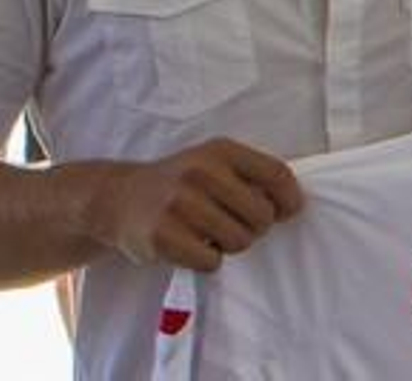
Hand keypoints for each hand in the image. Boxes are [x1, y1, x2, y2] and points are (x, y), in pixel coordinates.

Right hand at [89, 138, 302, 270]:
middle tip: (234, 224)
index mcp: (221, 150)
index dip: (289, 199)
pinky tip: (191, 245)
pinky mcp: (163, 235)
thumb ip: (251, 176)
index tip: (287, 212)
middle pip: (261, 215)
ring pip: (239, 241)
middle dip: (256, 227)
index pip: (276, 174)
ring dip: (230, 245)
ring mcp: (180, 203)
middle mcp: (201, 172)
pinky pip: (211, 261)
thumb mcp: (214, 163)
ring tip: (209, 233)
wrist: (118, 198)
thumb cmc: (180, 184)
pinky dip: (207, 260)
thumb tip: (292, 205)